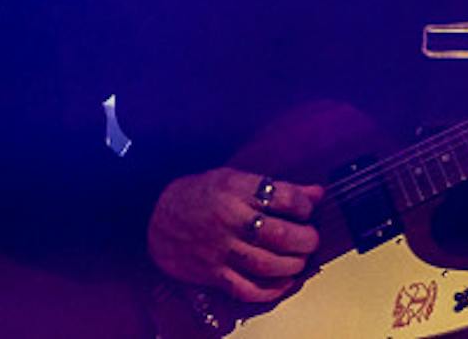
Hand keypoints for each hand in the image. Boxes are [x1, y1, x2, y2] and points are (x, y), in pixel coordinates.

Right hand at [147, 168, 322, 302]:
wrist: (152, 215)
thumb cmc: (197, 194)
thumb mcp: (234, 178)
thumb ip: (275, 187)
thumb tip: (316, 193)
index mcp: (234, 188)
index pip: (282, 197)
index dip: (303, 205)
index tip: (307, 209)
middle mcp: (227, 218)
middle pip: (277, 234)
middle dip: (304, 239)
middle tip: (311, 239)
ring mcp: (218, 248)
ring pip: (265, 263)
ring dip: (292, 265)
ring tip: (301, 260)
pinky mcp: (211, 273)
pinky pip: (245, 288)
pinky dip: (269, 290)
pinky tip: (283, 283)